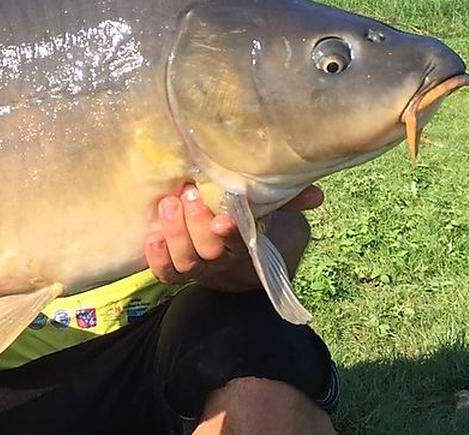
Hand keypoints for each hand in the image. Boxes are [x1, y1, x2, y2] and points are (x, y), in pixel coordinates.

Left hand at [145, 184, 322, 291]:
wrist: (223, 244)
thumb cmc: (245, 217)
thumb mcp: (267, 207)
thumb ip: (288, 199)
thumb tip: (316, 195)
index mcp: (245, 244)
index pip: (240, 241)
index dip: (231, 233)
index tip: (222, 219)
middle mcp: (221, 259)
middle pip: (210, 252)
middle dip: (197, 225)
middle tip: (188, 194)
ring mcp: (197, 267)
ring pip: (186, 262)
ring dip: (175, 234)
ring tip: (169, 204)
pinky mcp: (175, 270)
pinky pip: (165, 273)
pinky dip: (157, 258)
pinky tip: (152, 237)